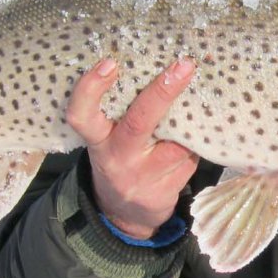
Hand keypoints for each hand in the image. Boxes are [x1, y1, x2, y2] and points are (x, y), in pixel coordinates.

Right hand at [67, 56, 199, 239]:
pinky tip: (194, 143)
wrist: (125, 215)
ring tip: (195, 116)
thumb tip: (162, 69)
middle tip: (184, 65)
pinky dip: (195, 147)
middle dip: (163, 91)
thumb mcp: (108, 139)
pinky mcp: (165, 192)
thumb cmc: (120, 159)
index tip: (109, 63)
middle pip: (139, 122)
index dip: (91, 88)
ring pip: (177, 144)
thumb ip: (124, 113)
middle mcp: (117, 158)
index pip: (82, 114)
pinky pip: (190, 160)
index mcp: (98, 141)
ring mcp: (142, 178)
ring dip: (190, 129)